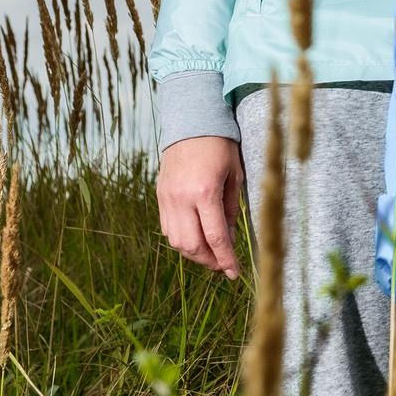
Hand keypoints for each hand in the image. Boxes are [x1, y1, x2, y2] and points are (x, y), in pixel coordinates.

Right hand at [156, 136, 244, 277]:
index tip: (235, 273)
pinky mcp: (160, 196)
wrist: (191, 122)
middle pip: (192, 246)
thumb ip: (232, 209)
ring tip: (212, 254)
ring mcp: (167, 199)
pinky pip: (167, 229)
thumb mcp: (235, 175)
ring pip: (176, 242)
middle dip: (209, 261)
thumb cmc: (220, 146)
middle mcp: (181, 199)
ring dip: (195, 254)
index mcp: (204, 192)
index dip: (226, 259)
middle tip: (224, 266)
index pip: (215, 237)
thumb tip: (230, 238)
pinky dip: (182, 239)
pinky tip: (196, 238)